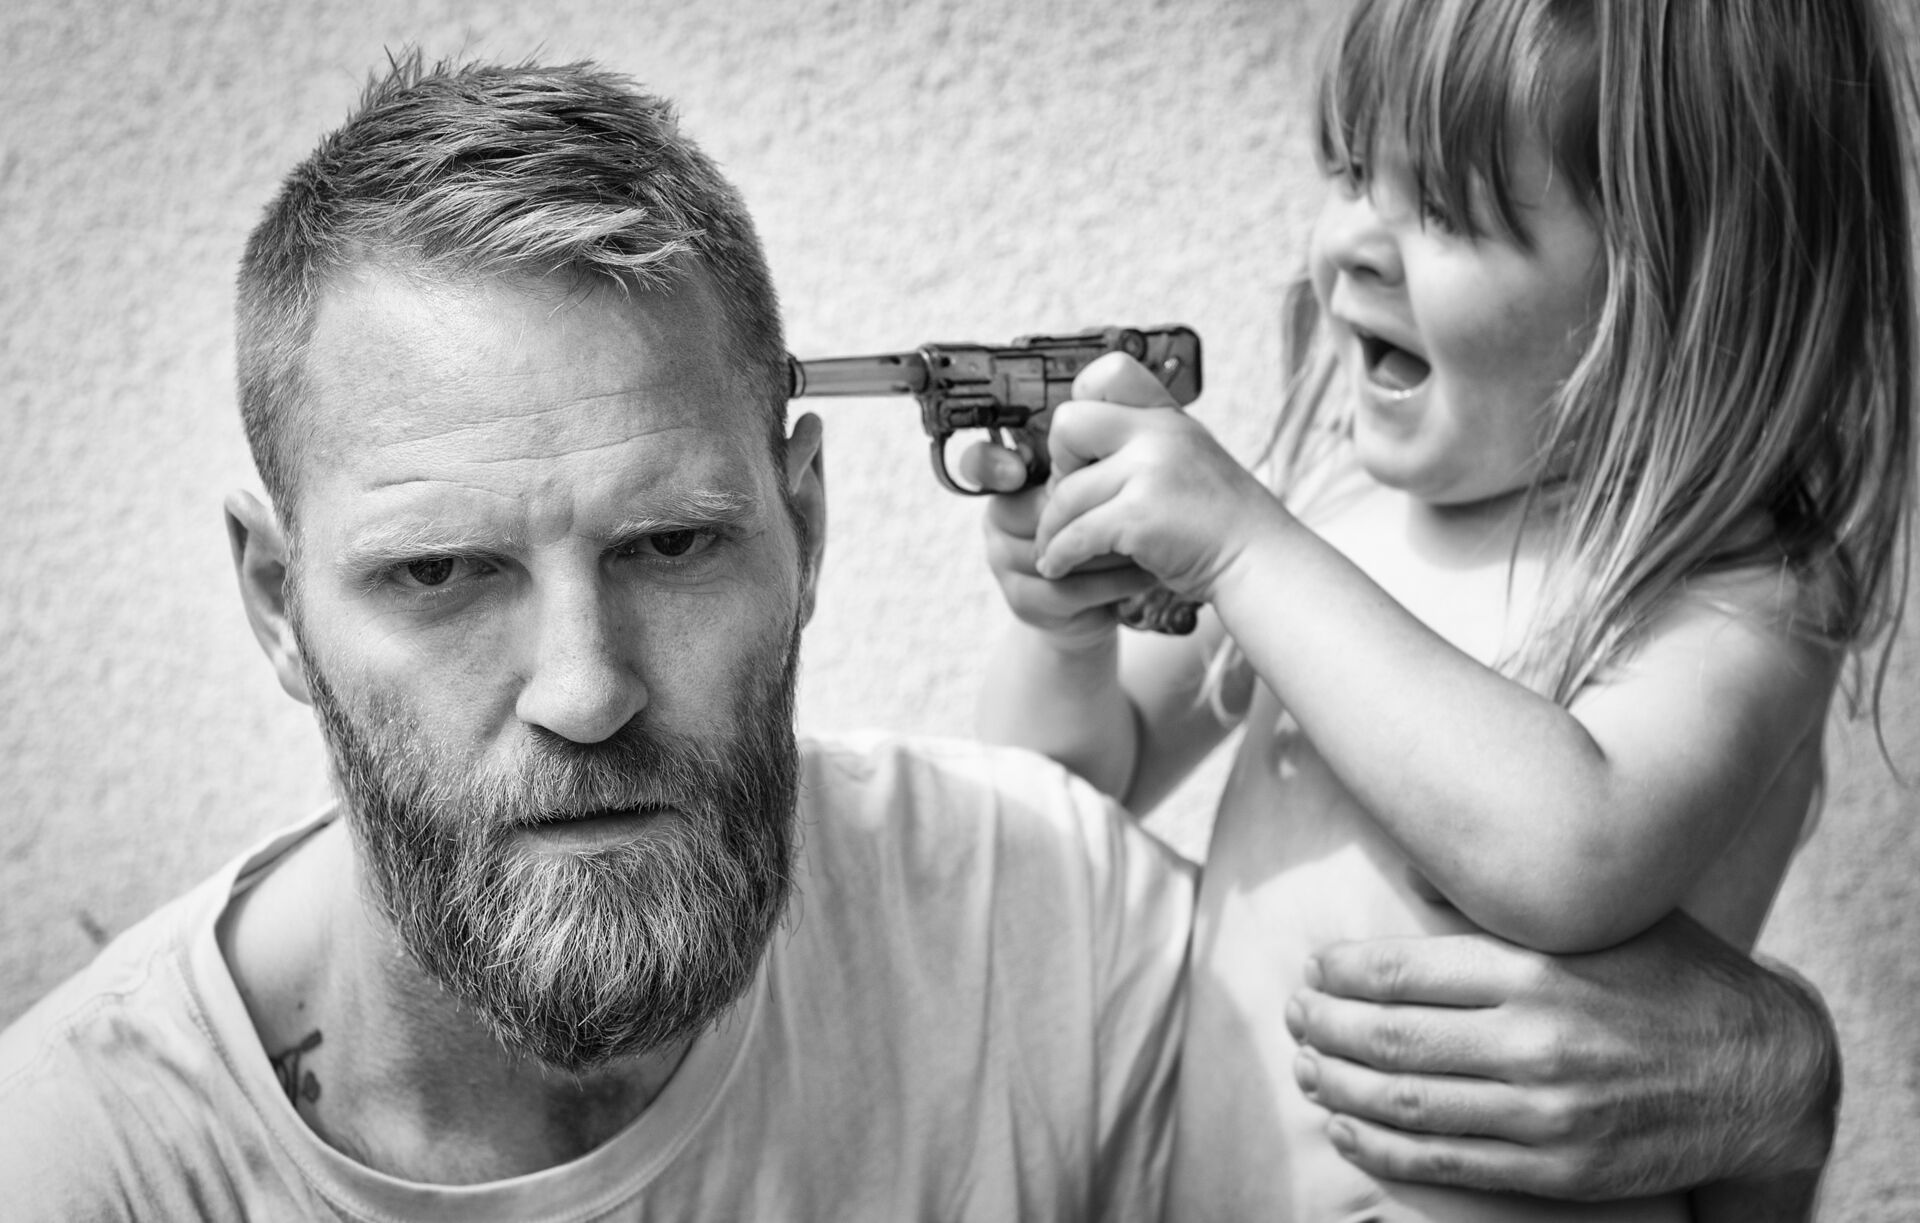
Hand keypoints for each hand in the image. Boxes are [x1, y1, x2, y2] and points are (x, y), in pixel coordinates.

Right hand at [958, 360, 1164, 649]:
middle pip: (1026, 510)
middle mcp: (1001, 519)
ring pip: (1052, 552)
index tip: (1014, 469)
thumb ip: (1100, 428)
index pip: (979, 464)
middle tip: (1127, 505)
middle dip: (1084, 510)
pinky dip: (1112, 583)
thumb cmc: (1113, 521)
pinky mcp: (1027, 603)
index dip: (988, 465)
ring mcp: (1008, 564)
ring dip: (1107, 547)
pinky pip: (1067, 590)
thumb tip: (1111, 370)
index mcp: (1015, 479)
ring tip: (1150, 540)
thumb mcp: (1107, 474)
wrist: (1114, 590)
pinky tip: (1146, 573)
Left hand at [1032, 353, 1279, 601]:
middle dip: (1058, 465)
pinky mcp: (1141, 515)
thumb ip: (1146, 442)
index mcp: (1168, 416)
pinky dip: (1060, 555)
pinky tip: (1058, 566)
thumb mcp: (1189, 458)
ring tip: (1051, 549)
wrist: (1259, 559)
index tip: (1083, 449)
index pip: (1110, 371)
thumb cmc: (1218, 520)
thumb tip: (1078, 448)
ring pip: (1066, 493)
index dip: (1082, 404)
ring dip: (1051, 529)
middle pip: (1068, 424)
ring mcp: (1151, 472)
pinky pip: (1076, 533)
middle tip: (1069, 497)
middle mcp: (1159, 433)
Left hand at [1287, 911, 1837, 1201]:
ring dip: (1339, 1086)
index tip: (1312, 969)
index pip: (1403, 971)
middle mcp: (1536, 1040)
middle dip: (1324, 1028)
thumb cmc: (1673, 977)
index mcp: (1536, 969)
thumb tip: (1409, 869)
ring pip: (1408, 1104)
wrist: (1766, 1072)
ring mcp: (1547, 1111)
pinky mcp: (1560, 1168)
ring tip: (1306, 1068)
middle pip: (1391, 1038)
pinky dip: (1383, 1148)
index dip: (1341, 974)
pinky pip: (1448, 1163)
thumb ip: (1499, 904)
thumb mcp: (1595, 920)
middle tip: (1293, 1017)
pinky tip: (1346, 1127)